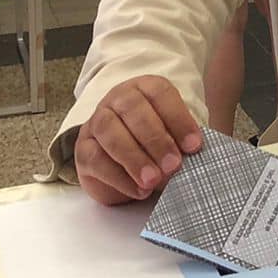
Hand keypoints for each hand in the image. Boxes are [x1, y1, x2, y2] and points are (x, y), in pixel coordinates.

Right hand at [74, 75, 204, 204]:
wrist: (122, 163)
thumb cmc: (156, 144)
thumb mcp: (173, 138)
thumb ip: (182, 143)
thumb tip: (195, 157)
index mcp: (145, 88)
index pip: (160, 94)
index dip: (179, 119)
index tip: (194, 146)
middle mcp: (118, 99)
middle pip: (133, 109)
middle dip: (156, 139)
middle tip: (173, 165)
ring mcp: (96, 122)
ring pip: (110, 132)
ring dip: (134, 158)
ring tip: (153, 180)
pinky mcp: (82, 149)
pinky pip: (95, 159)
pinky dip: (119, 177)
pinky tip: (139, 190)